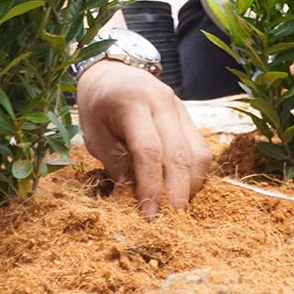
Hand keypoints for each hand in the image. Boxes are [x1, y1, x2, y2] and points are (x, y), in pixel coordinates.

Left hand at [76, 60, 211, 216]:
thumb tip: (132, 198)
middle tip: (170, 223)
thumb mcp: (93, 133)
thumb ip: (114, 163)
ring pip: (197, 154)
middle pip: (179, 155)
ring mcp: (180, 108)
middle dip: (176, 194)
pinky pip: (200, 150)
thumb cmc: (98, 104)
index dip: (151, 186)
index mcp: (133, 103)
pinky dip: (195, 174)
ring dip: (190, 187)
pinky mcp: (188, 117)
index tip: (148, 215)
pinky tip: (182, 190)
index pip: (149, 151)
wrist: (112, 71)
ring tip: (176, 210)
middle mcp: (163, 102)